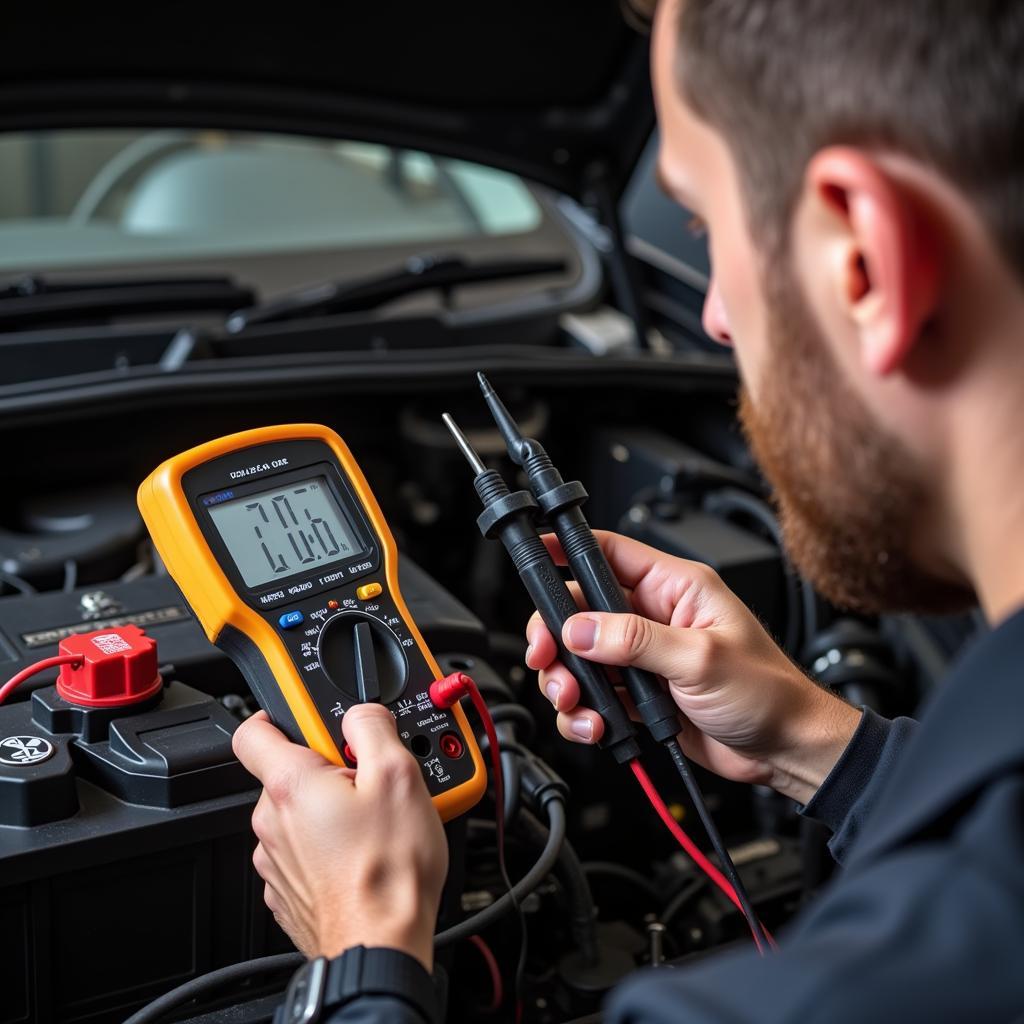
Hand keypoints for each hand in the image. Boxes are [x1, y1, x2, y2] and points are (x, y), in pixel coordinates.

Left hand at [232, 703, 447, 968]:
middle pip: (290, 772)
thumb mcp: (399, 775)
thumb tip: (361, 712)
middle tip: (371, 781)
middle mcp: (271, 823)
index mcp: (291, 786)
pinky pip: (304, 851)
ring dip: (331, 808)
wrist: (381, 947)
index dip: (281, 714)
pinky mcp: (289, 891)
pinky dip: (330, 845)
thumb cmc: (389, 872)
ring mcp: (276, 861)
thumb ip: (373, 727)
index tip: (312, 718)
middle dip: (329, 768)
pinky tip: (365, 853)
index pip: (253, 730)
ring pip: (299, 814)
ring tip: (376, 822)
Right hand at [525, 531, 860, 804]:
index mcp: (674, 587)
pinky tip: (597, 724)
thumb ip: (635, 641)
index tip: (535, 557)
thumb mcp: (700, 659)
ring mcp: (643, 656)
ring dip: (566, 681)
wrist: (786, 752)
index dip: (567, 551)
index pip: (609, 553)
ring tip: (575, 702)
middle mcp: (654, 616)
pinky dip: (583, 713)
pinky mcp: (639, 693)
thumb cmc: (769, 692)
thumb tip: (581, 627)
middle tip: (547, 658)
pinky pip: (592, 695)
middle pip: (579, 610)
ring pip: (578, 657)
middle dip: (556, 636)